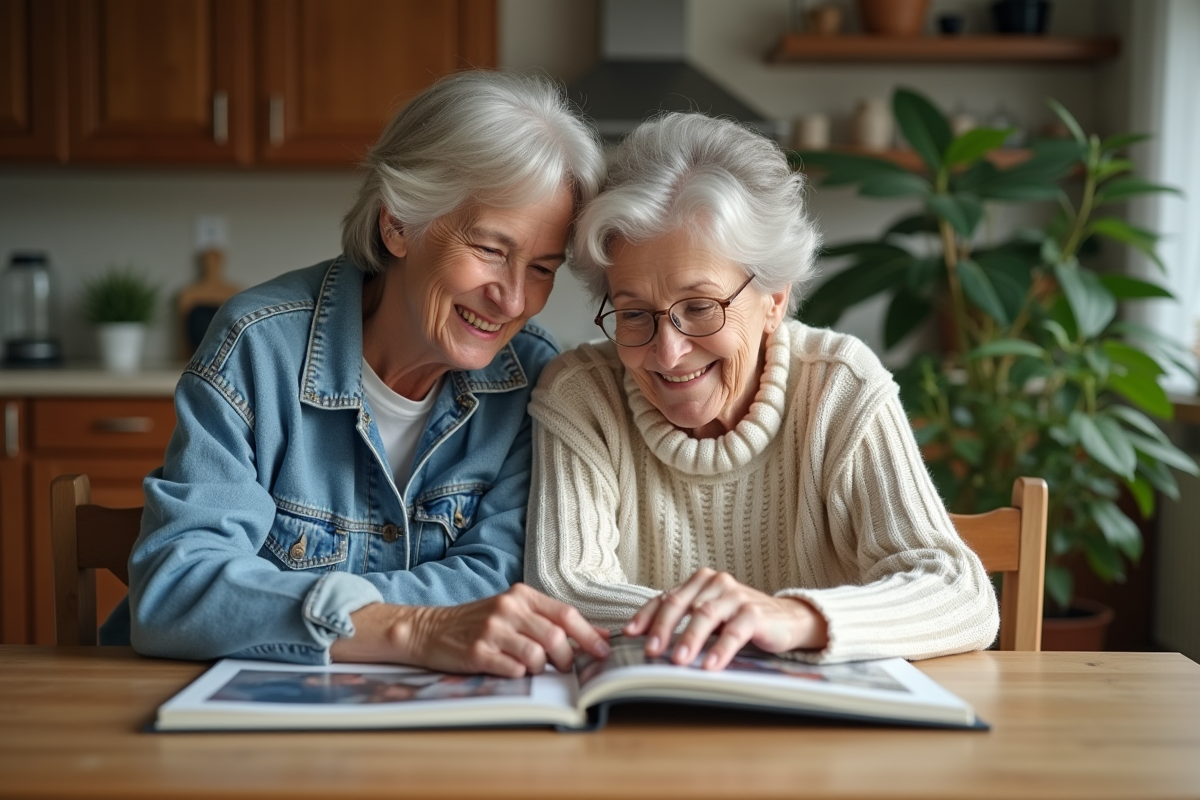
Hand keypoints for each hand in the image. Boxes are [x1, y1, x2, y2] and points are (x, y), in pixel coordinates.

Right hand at [331, 583, 609, 677]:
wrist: (430, 629)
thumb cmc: (478, 623)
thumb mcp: (513, 612)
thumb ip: (550, 620)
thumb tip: (597, 635)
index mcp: (521, 595)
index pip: (566, 614)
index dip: (589, 635)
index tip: (603, 651)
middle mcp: (508, 609)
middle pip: (556, 637)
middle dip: (568, 658)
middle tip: (565, 668)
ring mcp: (492, 630)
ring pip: (537, 656)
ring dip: (541, 668)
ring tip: (531, 667)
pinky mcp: (477, 652)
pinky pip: (513, 670)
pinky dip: (519, 675)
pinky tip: (509, 669)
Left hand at [623, 568, 827, 670]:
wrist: (786, 620)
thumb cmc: (740, 619)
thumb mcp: (709, 617)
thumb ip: (683, 621)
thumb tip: (649, 642)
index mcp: (699, 583)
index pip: (665, 598)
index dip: (646, 616)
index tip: (630, 634)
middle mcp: (715, 583)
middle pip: (680, 604)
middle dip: (662, 628)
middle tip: (651, 650)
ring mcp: (735, 596)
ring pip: (705, 615)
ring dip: (690, 639)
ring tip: (678, 661)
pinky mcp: (754, 612)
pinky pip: (734, 632)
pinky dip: (721, 649)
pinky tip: (711, 665)